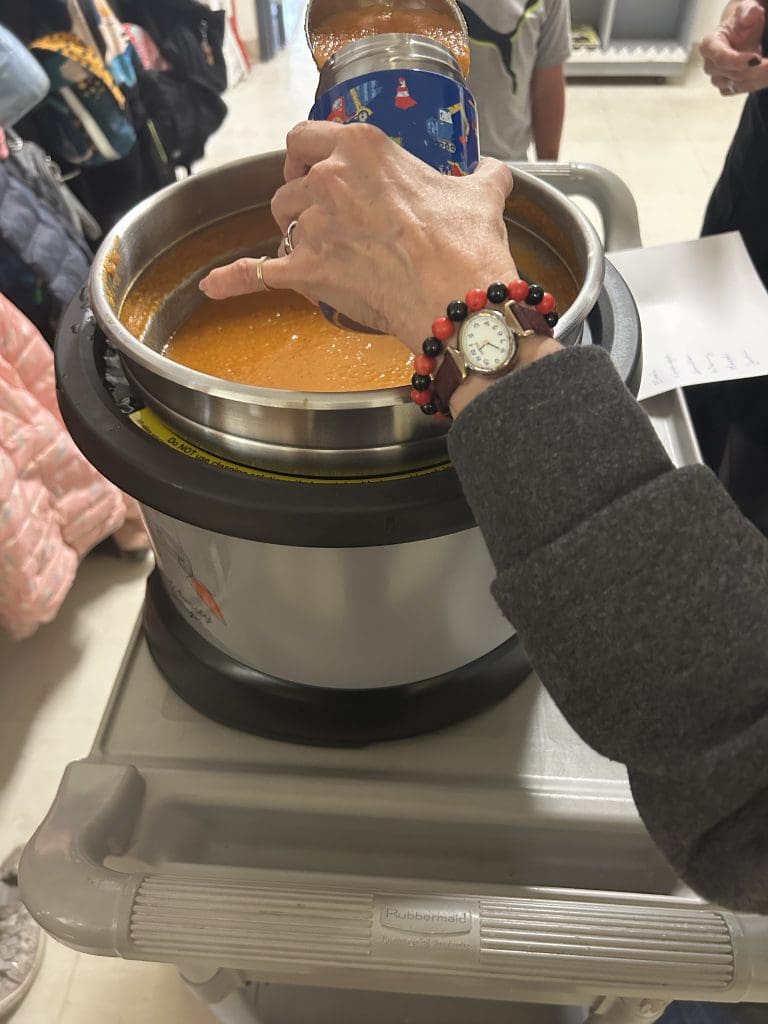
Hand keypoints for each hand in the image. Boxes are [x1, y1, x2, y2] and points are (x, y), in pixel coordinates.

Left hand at [200, 121, 517, 353]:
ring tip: (318, 254)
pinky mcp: (307, 270)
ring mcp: (314, 225)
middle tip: (317, 218)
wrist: (459, 298)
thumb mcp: (482, 195)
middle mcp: (329, 179)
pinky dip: (236, 280)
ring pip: (280, 224)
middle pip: (288, 184)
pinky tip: (215, 286)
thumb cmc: (467, 245)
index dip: (304, 156)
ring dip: (291, 236)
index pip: (306, 137)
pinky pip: (259, 273)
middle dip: (298, 200)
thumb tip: (495, 175)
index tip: (314, 171)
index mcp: (363, 147)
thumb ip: (482, 178)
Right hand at [700, 0, 767, 94]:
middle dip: (756, 70)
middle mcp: (710, 65)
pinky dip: (756, 83)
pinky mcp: (726, 87)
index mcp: (709, 45)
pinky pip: (742, 89)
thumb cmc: (741, 23)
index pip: (720, 58)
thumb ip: (748, 11)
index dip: (738, 61)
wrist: (741, 35)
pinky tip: (766, 74)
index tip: (757, 58)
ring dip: (759, 78)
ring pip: (738, 84)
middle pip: (732, 73)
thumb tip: (751, 13)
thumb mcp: (746, 10)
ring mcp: (717, 79)